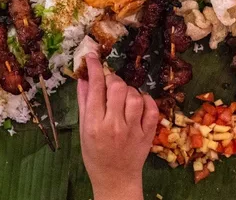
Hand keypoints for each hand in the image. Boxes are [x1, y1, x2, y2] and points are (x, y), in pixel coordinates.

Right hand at [77, 54, 158, 199]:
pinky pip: (151, 108)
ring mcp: (133, 130)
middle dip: (113, 79)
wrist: (115, 179)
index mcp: (94, 124)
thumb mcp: (83, 130)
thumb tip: (84, 78)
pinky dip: (146, 100)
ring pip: (135, 96)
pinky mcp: (148, 133)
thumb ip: (84, 103)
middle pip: (117, 87)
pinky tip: (139, 103)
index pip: (96, 87)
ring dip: (129, 90)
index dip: (94, 67)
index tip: (92, 56)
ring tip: (123, 96)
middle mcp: (114, 125)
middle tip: (110, 84)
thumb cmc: (95, 154)